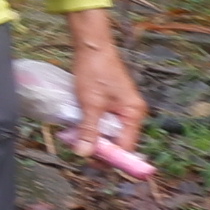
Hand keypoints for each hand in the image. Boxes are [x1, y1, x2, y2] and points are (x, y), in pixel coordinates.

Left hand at [65, 8, 145, 155]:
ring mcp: (121, 107)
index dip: (111, 158)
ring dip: (92, 136)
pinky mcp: (110, 102)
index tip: (92, 164)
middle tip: (79, 149)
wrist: (91, 45)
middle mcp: (131, 112)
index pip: (126, 146)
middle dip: (99, 147)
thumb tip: (85, 154)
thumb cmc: (95, 71)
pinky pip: (102, 121)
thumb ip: (89, 129)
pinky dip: (90, 125)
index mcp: (134, 113)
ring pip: (107, 132)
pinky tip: (76, 126)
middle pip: (117, 141)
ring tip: (75, 138)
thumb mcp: (90, 103)